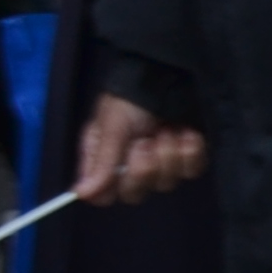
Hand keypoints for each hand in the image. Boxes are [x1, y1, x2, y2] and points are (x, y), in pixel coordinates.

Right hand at [74, 94, 206, 204]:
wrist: (168, 76)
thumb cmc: (132, 98)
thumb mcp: (113, 125)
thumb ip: (102, 160)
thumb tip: (80, 194)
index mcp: (105, 160)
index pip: (103, 195)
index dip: (112, 189)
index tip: (118, 172)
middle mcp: (130, 167)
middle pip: (135, 194)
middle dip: (142, 168)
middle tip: (145, 141)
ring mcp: (161, 164)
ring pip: (165, 183)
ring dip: (167, 154)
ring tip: (165, 129)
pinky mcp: (187, 158)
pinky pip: (191, 171)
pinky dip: (190, 152)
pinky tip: (187, 134)